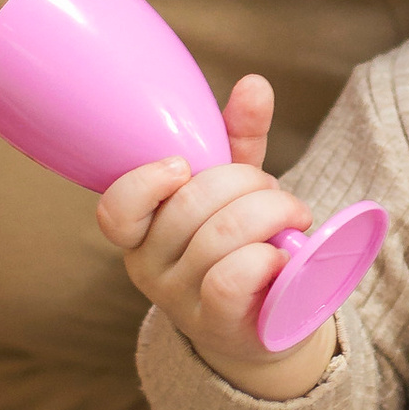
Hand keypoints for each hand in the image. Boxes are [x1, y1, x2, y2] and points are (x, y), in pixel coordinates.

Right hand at [95, 74, 329, 393]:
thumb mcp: (237, 190)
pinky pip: (231, 279)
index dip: (146, 182)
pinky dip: (267, 256)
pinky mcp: (218, 326)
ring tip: (293, 217)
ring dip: (273, 212)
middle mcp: (149, 267)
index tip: (182, 166)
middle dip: (248, 182)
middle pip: (191, 204)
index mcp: (142, 230)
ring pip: (221, 236)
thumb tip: (253, 84)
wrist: (266, 324)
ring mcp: (181, 300)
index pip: (115, 210)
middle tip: (274, 191)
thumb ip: (238, 139)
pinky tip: (286, 254)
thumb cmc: (243, 246)